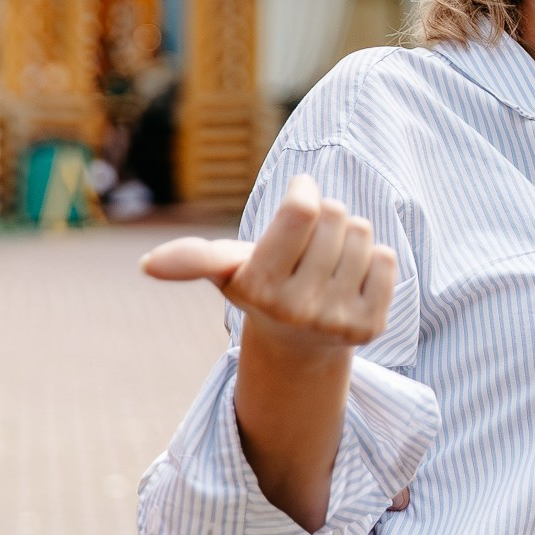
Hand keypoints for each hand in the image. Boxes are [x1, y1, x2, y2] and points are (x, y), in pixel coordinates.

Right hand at [141, 174, 396, 350]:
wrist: (300, 344)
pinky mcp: (371, 326)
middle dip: (325, 217)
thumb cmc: (261, 287)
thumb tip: (148, 264)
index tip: (300, 191)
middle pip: (336, 216)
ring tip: (328, 261)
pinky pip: (387, 259)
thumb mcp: (227, 270)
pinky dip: (373, 259)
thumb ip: (193, 258)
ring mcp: (337, 320)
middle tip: (309, 243)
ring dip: (349, 236)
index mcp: (259, 286)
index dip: (304, 190)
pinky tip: (351, 278)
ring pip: (362, 234)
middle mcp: (298, 308)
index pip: (302, 210)